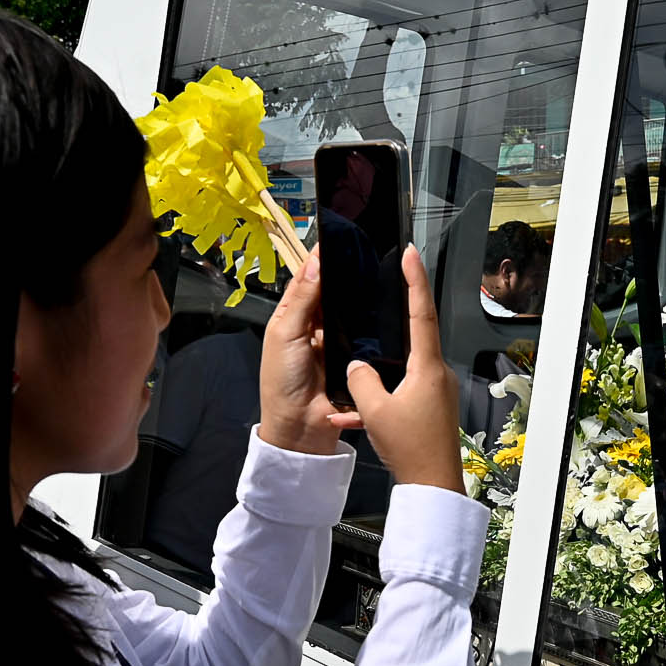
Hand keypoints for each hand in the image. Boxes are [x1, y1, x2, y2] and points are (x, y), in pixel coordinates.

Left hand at [257, 249, 358, 455]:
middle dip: (345, 277)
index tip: (338, 239)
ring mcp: (338, 341)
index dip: (321, 260)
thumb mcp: (285, 334)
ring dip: (360, 301)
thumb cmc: (282, 382)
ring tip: (377, 278)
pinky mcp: (356, 357)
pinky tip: (383, 313)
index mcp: (293, 316)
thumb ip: (302, 299)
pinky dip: (373, 327)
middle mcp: (316, 325)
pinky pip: (367, 336)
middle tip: (364, 254)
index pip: (308, 279)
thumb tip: (316, 263)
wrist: (300, 426)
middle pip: (333, 293)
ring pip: (352, 312)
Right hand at [345, 246, 462, 491]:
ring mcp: (439, 388)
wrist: (434, 485)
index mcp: (427, 367)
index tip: (409, 254)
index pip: (421, 312)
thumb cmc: (410, 448)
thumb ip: (362, 379)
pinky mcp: (435, 403)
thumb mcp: (376, 411)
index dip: (415, 280)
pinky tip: (373, 390)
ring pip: (412, 358)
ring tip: (375, 329)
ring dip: (392, 349)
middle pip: (418, 331)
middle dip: (402, 307)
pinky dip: (392, 376)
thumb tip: (358, 363)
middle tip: (390, 278)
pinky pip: (411, 379)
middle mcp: (438, 372)